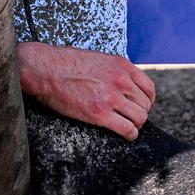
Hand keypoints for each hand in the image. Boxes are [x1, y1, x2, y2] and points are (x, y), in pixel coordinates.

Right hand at [16, 41, 155, 140]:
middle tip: (130, 118)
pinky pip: (127, 129)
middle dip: (139, 113)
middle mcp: (121, 80)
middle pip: (145, 104)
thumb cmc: (65, 64)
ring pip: (140, 118)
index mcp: (121, 66)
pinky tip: (125, 135)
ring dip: (135, 124)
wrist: (45, 69)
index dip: (146, 101)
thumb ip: (114, 70)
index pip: (148, 88)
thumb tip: (122, 83)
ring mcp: (111, 97)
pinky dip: (130, 135)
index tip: (139, 106)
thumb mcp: (98, 59)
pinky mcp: (100, 113)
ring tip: (127, 126)